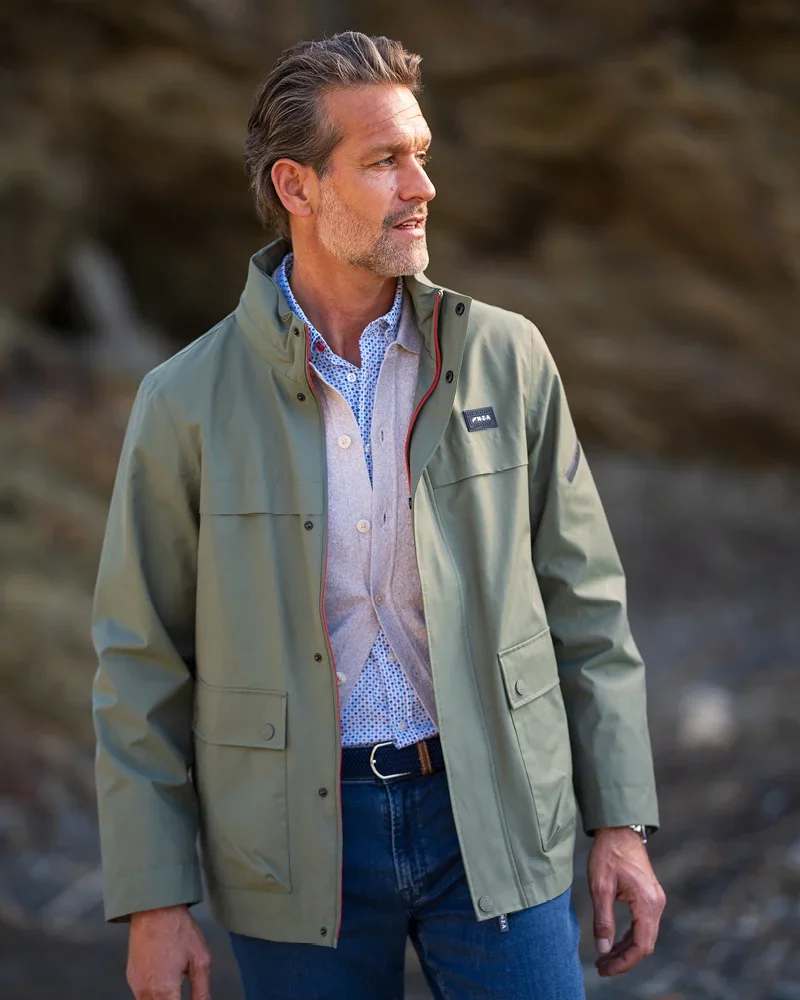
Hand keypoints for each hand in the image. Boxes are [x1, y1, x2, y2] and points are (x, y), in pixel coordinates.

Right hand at [127, 904, 211, 998]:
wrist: (154, 908)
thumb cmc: (179, 930)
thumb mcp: (200, 960)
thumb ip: (201, 991)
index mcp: (165, 991)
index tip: (190, 998)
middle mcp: (146, 993)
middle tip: (181, 993)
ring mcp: (135, 986)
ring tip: (176, 990)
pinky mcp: (131, 978)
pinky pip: (141, 997)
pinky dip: (153, 997)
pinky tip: (165, 984)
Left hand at [588, 826, 665, 977]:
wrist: (618, 830)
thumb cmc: (608, 853)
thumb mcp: (600, 887)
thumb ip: (603, 919)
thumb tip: (603, 948)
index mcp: (647, 903)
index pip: (640, 945)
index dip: (623, 962)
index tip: (604, 968)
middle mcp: (656, 904)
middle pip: (644, 944)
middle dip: (623, 959)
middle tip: (601, 967)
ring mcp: (655, 901)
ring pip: (644, 936)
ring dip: (625, 950)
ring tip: (604, 959)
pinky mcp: (649, 897)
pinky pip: (642, 925)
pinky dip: (629, 937)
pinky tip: (613, 943)